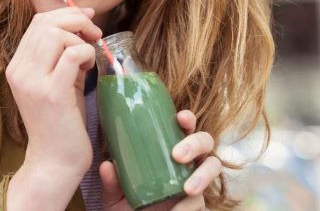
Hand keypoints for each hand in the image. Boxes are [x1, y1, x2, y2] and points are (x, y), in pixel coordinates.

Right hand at [5, 7, 102, 177]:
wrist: (55, 161)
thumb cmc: (61, 121)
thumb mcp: (58, 80)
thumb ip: (63, 54)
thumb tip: (83, 22)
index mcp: (17, 66)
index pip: (38, 22)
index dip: (66, 14)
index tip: (88, 19)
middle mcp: (19, 72)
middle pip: (46, 23)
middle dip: (77, 20)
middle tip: (95, 33)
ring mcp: (33, 82)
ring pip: (56, 34)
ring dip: (81, 39)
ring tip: (90, 58)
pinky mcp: (52, 94)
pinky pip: (71, 54)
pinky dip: (86, 53)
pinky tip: (90, 67)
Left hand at [100, 110, 221, 210]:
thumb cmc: (127, 205)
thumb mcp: (115, 194)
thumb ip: (112, 181)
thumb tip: (107, 165)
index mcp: (169, 150)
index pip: (184, 128)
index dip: (187, 119)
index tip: (181, 117)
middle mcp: (186, 163)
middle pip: (205, 142)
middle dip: (196, 144)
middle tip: (178, 156)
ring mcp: (194, 182)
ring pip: (212, 168)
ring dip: (203, 176)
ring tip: (188, 189)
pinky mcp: (196, 204)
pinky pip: (201, 202)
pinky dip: (190, 206)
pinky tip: (176, 210)